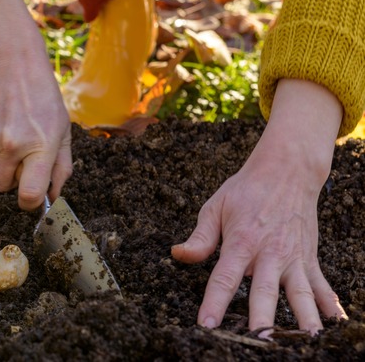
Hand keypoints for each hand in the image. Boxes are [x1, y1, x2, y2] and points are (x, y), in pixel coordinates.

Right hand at [0, 0, 72, 209]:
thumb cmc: (43, 96)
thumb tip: (53, 197)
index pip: (29, 195)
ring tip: (15, 129)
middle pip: (3, 187)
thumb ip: (61, 167)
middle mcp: (13, 146)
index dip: (30, 202)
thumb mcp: (63, 129)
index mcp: (41, 146)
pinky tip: (3, 118)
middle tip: (24, 159)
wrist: (11, 61)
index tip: (33, 197)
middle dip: (12, 181)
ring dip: (4, 158)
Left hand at [172, 79, 347, 334]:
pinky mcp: (309, 258)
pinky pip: (320, 285)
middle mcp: (270, 253)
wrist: (287, 171)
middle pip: (265, 292)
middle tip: (258, 341)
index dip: (214, 303)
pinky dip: (329, 304)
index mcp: (242, 242)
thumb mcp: (215, 208)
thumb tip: (177, 254)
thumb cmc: (246, 191)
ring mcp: (293, 258)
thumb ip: (200, 237)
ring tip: (307, 340)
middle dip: (263, 319)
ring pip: (300, 294)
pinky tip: (336, 323)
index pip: (224, 278)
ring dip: (303, 318)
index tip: (207, 325)